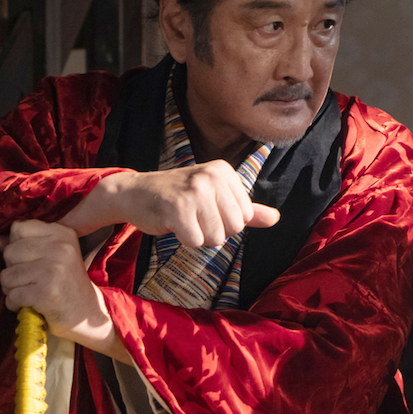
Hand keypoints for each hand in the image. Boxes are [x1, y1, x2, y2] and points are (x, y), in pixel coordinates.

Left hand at [0, 220, 129, 362]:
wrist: (88, 315)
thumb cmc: (66, 285)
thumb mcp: (53, 257)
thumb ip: (25, 245)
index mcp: (62, 233)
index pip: (18, 228)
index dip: (17, 246)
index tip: (30, 260)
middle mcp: (60, 247)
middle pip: (10, 251)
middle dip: (12, 270)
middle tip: (29, 281)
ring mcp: (53, 270)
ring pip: (7, 275)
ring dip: (11, 289)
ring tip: (28, 293)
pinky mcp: (46, 293)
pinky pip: (12, 295)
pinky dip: (14, 304)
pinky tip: (29, 305)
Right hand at [62, 161, 279, 246]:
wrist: (136, 193)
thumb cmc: (178, 196)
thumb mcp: (215, 196)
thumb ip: (248, 209)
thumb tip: (276, 219)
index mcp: (224, 171)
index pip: (246, 216)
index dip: (225, 221)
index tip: (205, 208)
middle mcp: (211, 177)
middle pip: (234, 228)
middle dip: (214, 231)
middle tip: (193, 216)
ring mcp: (194, 191)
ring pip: (216, 238)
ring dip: (198, 236)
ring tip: (184, 219)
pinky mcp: (177, 208)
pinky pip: (196, 242)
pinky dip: (185, 240)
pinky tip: (173, 224)